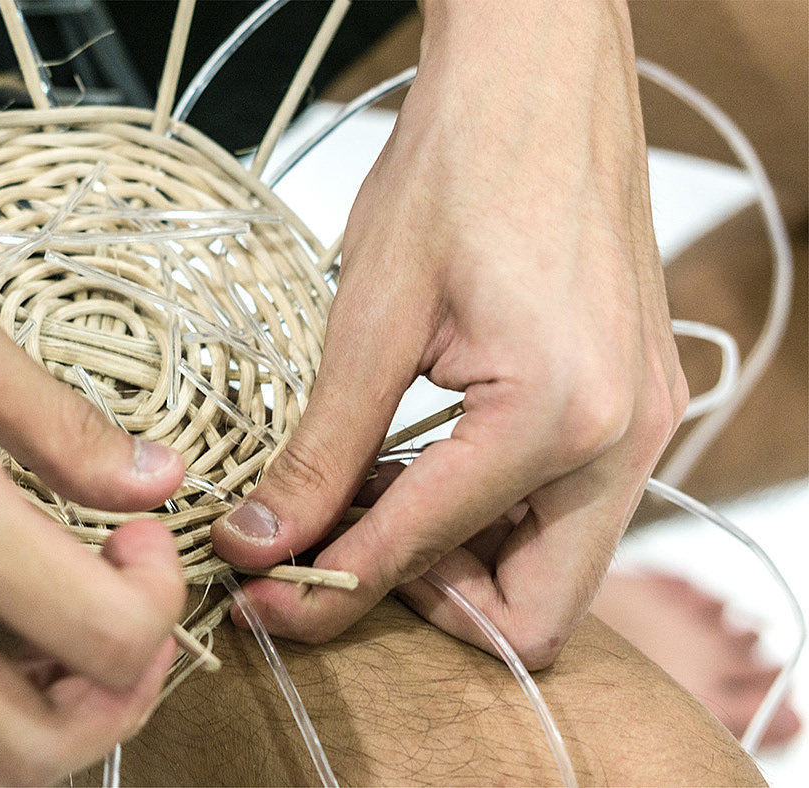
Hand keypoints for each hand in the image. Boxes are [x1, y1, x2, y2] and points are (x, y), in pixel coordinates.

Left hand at [211, 0, 686, 666]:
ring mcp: (644, 424)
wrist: (541, 73)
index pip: (426, 554)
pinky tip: (419, 465)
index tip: (259, 596)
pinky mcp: (634, 404)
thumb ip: (322, 449)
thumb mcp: (370, 315)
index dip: (328, 589)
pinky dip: (491, 516)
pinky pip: (569, 511)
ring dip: (459, 564)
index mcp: (561, 415)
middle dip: (426, 607)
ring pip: (557, 570)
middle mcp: (626, 439)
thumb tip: (262, 542)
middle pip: (536, 614)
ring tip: (367, 499)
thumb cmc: (461, 162)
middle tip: (335, 551)